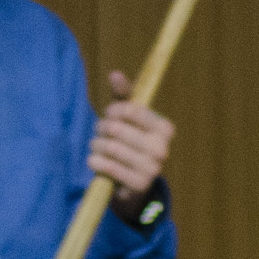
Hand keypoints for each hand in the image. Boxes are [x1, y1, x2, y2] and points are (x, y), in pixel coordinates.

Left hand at [92, 72, 173, 221]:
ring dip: (96, 146)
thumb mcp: (126, 118)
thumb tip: (115, 73)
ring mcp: (153, 168)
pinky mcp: (139, 184)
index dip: (112, 111)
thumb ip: (122, 95)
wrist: (129, 181)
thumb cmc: (127, 142)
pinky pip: (108, 167)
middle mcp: (163, 147)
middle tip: (100, 134)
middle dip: (101, 129)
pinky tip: (94, 160)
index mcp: (164, 127)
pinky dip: (95, 162)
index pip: (129, 109)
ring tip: (97, 147)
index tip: (109, 115)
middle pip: (116, 128)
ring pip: (110, 147)